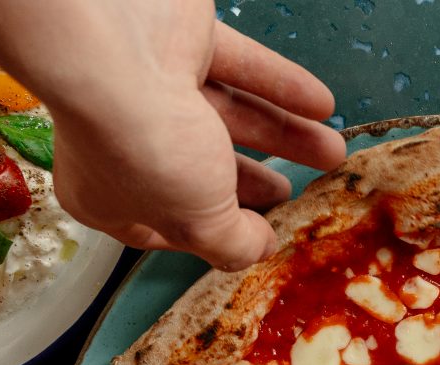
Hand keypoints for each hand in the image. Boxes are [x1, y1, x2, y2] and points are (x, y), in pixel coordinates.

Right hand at [0, 0, 345, 270]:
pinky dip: (282, 86)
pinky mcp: (183, 40)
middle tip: (291, 195)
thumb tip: (258, 249)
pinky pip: (241, 66)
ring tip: (332, 152)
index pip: (165, 225)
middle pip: (203, 169)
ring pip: (232, 116)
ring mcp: (154, 85)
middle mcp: (126, 140)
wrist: (110, 46)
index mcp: (108, 195)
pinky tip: (321, 105)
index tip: (255, 239)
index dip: (211, 235)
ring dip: (287, 135)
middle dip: (254, 183)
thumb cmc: (140, 144)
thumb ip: (230, 243)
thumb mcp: (195, 219)